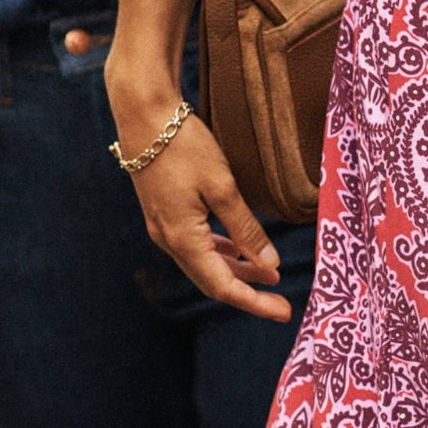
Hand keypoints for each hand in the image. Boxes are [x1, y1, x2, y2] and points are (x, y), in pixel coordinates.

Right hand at [107, 71, 289, 319]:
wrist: (143, 116)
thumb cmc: (184, 146)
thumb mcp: (222, 187)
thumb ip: (245, 229)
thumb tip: (269, 264)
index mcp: (183, 239)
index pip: (223, 286)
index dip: (254, 302)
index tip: (283, 312)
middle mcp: (169, 240)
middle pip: (212, 281)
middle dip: (248, 293)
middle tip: (281, 302)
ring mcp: (163, 227)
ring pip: (204, 263)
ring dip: (236, 271)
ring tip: (270, 274)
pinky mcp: (164, 213)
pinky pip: (195, 245)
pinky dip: (221, 252)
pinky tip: (240, 249)